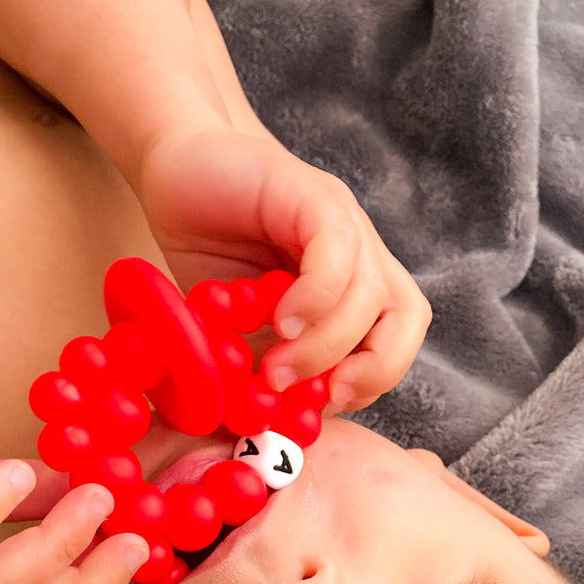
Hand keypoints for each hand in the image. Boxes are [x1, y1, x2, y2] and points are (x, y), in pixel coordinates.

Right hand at [136, 127, 430, 411]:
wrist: (176, 162)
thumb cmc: (207, 246)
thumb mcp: (238, 322)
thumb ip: (262, 361)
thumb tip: (270, 420)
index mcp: (354, 285)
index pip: (396, 340)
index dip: (371, 380)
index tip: (321, 407)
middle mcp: (360, 252)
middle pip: (406, 318)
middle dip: (371, 370)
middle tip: (316, 396)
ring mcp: (341, 220)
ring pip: (371, 294)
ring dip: (326, 345)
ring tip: (276, 368)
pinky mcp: (312, 194)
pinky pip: (336, 252)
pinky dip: (315, 297)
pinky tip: (279, 319)